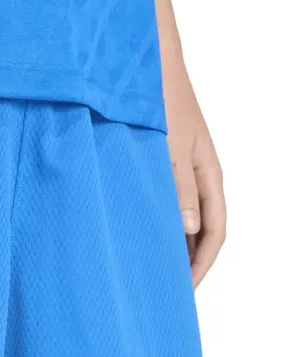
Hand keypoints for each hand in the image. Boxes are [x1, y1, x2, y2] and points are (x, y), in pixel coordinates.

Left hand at [164, 64, 225, 287]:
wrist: (148, 66)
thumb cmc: (162, 100)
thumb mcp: (170, 147)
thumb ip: (179, 187)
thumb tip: (189, 229)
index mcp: (209, 175)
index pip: (215, 232)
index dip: (202, 264)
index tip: (185, 290)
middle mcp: (199, 177)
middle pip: (202, 231)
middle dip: (190, 262)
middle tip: (167, 290)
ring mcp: (182, 172)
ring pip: (185, 219)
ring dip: (174, 246)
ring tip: (154, 270)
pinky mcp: (162, 165)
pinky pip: (167, 204)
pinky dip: (160, 224)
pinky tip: (141, 234)